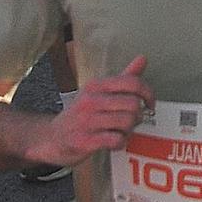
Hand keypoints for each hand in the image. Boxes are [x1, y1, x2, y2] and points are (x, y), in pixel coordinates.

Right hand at [24, 56, 153, 166]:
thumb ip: (123, 77)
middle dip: (138, 115)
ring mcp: (87, 121)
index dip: (148, 93)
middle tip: (132, 121)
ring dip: (130, 130)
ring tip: (122, 131)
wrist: (51, 138)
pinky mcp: (85, 141)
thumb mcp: (99, 92)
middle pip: (133, 104)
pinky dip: (120, 143)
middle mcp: (92, 100)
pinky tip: (115, 142)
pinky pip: (116, 140)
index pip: (132, 83)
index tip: (150, 103)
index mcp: (97, 85)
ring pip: (127, 122)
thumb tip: (143, 58)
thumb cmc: (81, 114)